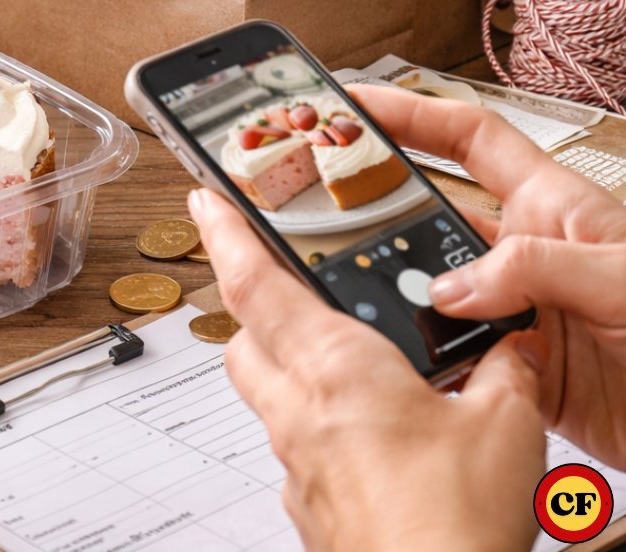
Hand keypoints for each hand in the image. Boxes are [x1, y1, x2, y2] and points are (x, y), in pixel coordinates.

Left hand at [188, 186, 544, 551]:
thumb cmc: (452, 530)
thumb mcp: (504, 429)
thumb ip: (504, 373)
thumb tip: (513, 349)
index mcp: (333, 368)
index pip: (253, 283)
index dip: (223, 234)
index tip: (205, 199)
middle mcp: (298, 410)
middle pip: (243, 337)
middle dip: (249, 302)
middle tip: (272, 280)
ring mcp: (296, 463)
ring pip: (263, 392)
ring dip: (284, 364)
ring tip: (335, 358)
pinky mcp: (309, 506)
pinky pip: (294, 446)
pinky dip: (316, 426)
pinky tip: (365, 435)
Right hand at [352, 83, 625, 467]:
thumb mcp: (620, 275)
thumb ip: (535, 268)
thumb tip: (452, 288)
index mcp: (549, 204)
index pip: (467, 137)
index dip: (411, 112)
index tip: (357, 102)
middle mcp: (524, 250)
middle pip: (433, 210)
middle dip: (380, 204)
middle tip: (328, 199)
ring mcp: (517, 307)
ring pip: (432, 285)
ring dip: (400, 289)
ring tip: (359, 287)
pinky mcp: (517, 365)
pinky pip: (451, 350)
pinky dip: (425, 353)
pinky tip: (405, 355)